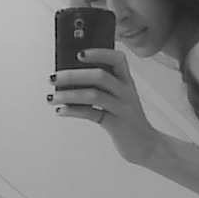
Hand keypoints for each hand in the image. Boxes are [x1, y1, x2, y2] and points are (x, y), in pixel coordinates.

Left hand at [48, 48, 158, 163]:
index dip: (99, 53)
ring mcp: (122, 108)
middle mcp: (126, 92)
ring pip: (93, 95)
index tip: (79, 53)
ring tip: (52, 97)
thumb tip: (71, 78)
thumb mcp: (120, 99)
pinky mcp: (116, 124)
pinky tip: (61, 111)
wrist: (145, 144)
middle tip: (53, 78)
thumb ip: (104, 87)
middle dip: (73, 75)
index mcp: (127, 82)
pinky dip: (72, 111)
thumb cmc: (128, 120)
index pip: (117, 59)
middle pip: (100, 76)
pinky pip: (91, 114)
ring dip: (68, 94)